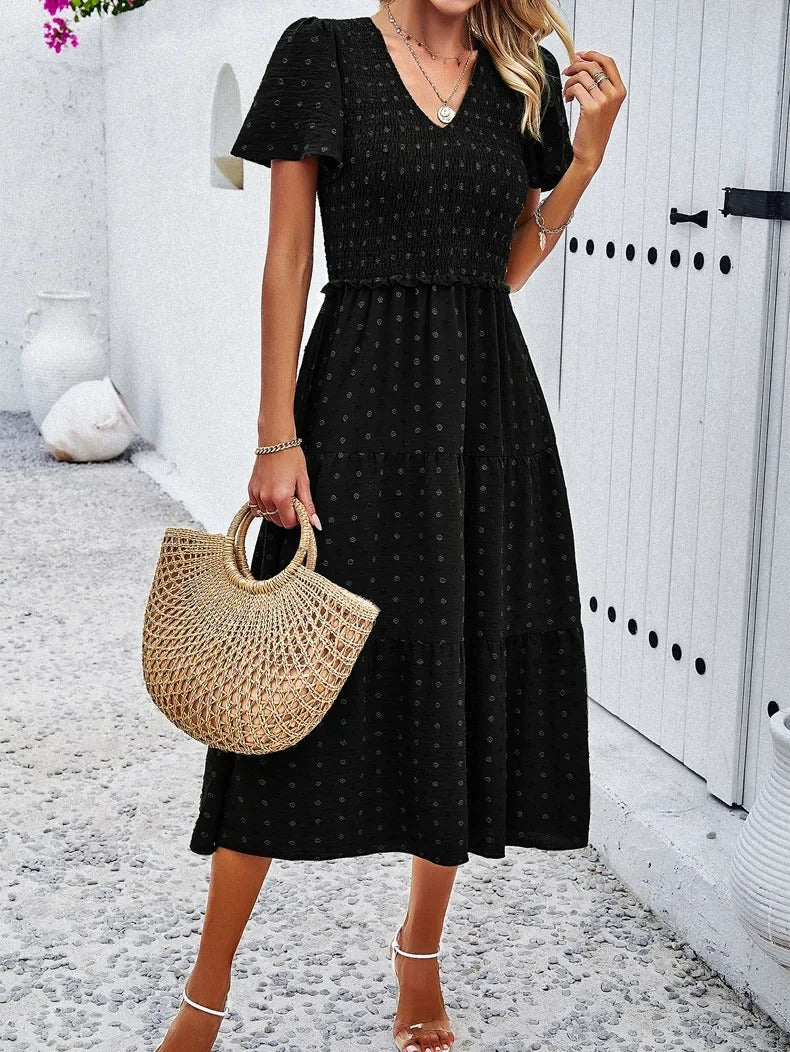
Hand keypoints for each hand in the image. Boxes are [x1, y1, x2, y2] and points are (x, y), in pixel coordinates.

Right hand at [248, 445, 321, 530]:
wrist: (275, 442)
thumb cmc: (291, 457)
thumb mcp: (304, 481)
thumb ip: (308, 505)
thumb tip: (315, 522)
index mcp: (281, 497)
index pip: (288, 523)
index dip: (297, 519)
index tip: (300, 511)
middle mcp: (266, 498)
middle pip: (277, 521)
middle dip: (287, 516)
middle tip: (293, 501)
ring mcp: (257, 494)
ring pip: (267, 516)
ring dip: (276, 512)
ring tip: (282, 496)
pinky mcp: (251, 490)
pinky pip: (256, 509)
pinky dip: (264, 508)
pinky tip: (271, 498)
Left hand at [561, 50, 626, 173]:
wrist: (591, 151)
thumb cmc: (594, 128)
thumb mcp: (602, 104)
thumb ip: (598, 84)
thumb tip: (582, 62)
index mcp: (620, 90)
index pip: (608, 62)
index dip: (592, 55)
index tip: (578, 56)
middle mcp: (614, 94)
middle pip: (593, 66)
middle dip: (576, 66)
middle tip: (566, 72)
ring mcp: (604, 101)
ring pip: (582, 76)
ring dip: (570, 81)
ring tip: (567, 92)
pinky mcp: (591, 108)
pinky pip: (576, 88)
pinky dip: (568, 91)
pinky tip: (568, 100)